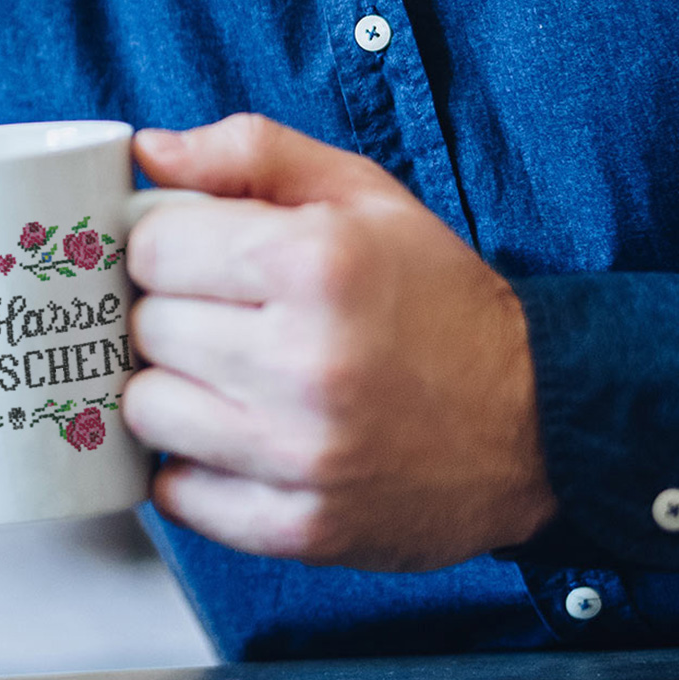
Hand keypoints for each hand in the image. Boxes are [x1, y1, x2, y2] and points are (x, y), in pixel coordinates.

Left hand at [123, 115, 555, 570]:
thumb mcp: (359, 192)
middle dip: (170, 315)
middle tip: (221, 317)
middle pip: (144, 328)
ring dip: (173, 391)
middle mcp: (304, 361)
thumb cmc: (435, 296)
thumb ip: (248, 152)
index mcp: (315, 263)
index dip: (164, 245)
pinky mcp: (300, 528)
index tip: (195, 256)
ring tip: (224, 377)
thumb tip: (149, 151)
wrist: (534, 421)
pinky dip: (191, 468)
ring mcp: (300, 454)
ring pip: (145, 411)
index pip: (151, 247)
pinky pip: (177, 495)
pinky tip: (236, 438)